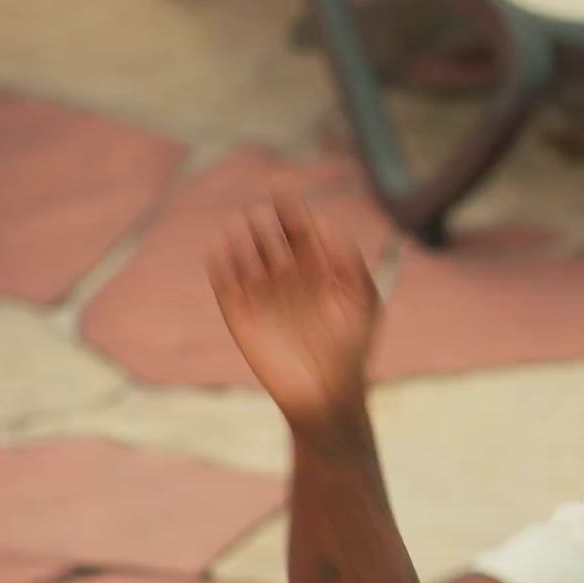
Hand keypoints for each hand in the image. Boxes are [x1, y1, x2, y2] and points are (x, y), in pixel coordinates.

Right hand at [208, 192, 380, 452]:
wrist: (325, 395)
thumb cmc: (351, 351)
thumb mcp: (363, 305)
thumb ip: (351, 264)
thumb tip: (328, 226)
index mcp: (316, 268)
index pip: (298, 227)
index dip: (289, 206)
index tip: (280, 187)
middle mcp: (286, 276)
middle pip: (267, 232)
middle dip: (265, 223)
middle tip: (267, 226)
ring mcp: (261, 293)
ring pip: (242, 251)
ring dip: (242, 240)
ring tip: (252, 248)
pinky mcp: (238, 314)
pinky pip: (223, 280)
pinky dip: (220, 263)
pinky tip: (224, 252)